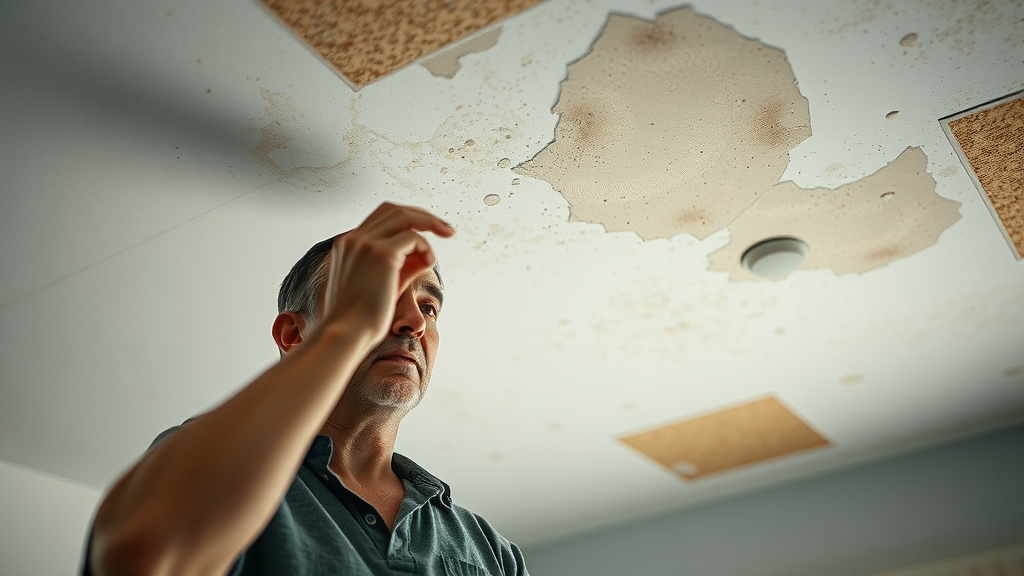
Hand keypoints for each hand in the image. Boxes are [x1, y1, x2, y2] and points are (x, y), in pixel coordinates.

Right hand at [321, 202, 453, 345]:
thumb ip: (401, 266)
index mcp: (347, 246)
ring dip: (429, 222)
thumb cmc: (361, 318)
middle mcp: (354, 239)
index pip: (379, 218)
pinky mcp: (382, 254)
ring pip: (404, 216)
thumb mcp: (382, 285)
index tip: (426, 230)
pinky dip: (426, 247)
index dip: (406, 219)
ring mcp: (366, 244)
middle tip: (446, 228)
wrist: (346, 334)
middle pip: (392, 209)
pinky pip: (414, 237)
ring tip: (448, 233)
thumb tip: (424, 254)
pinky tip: (429, 262)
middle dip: (422, 214)